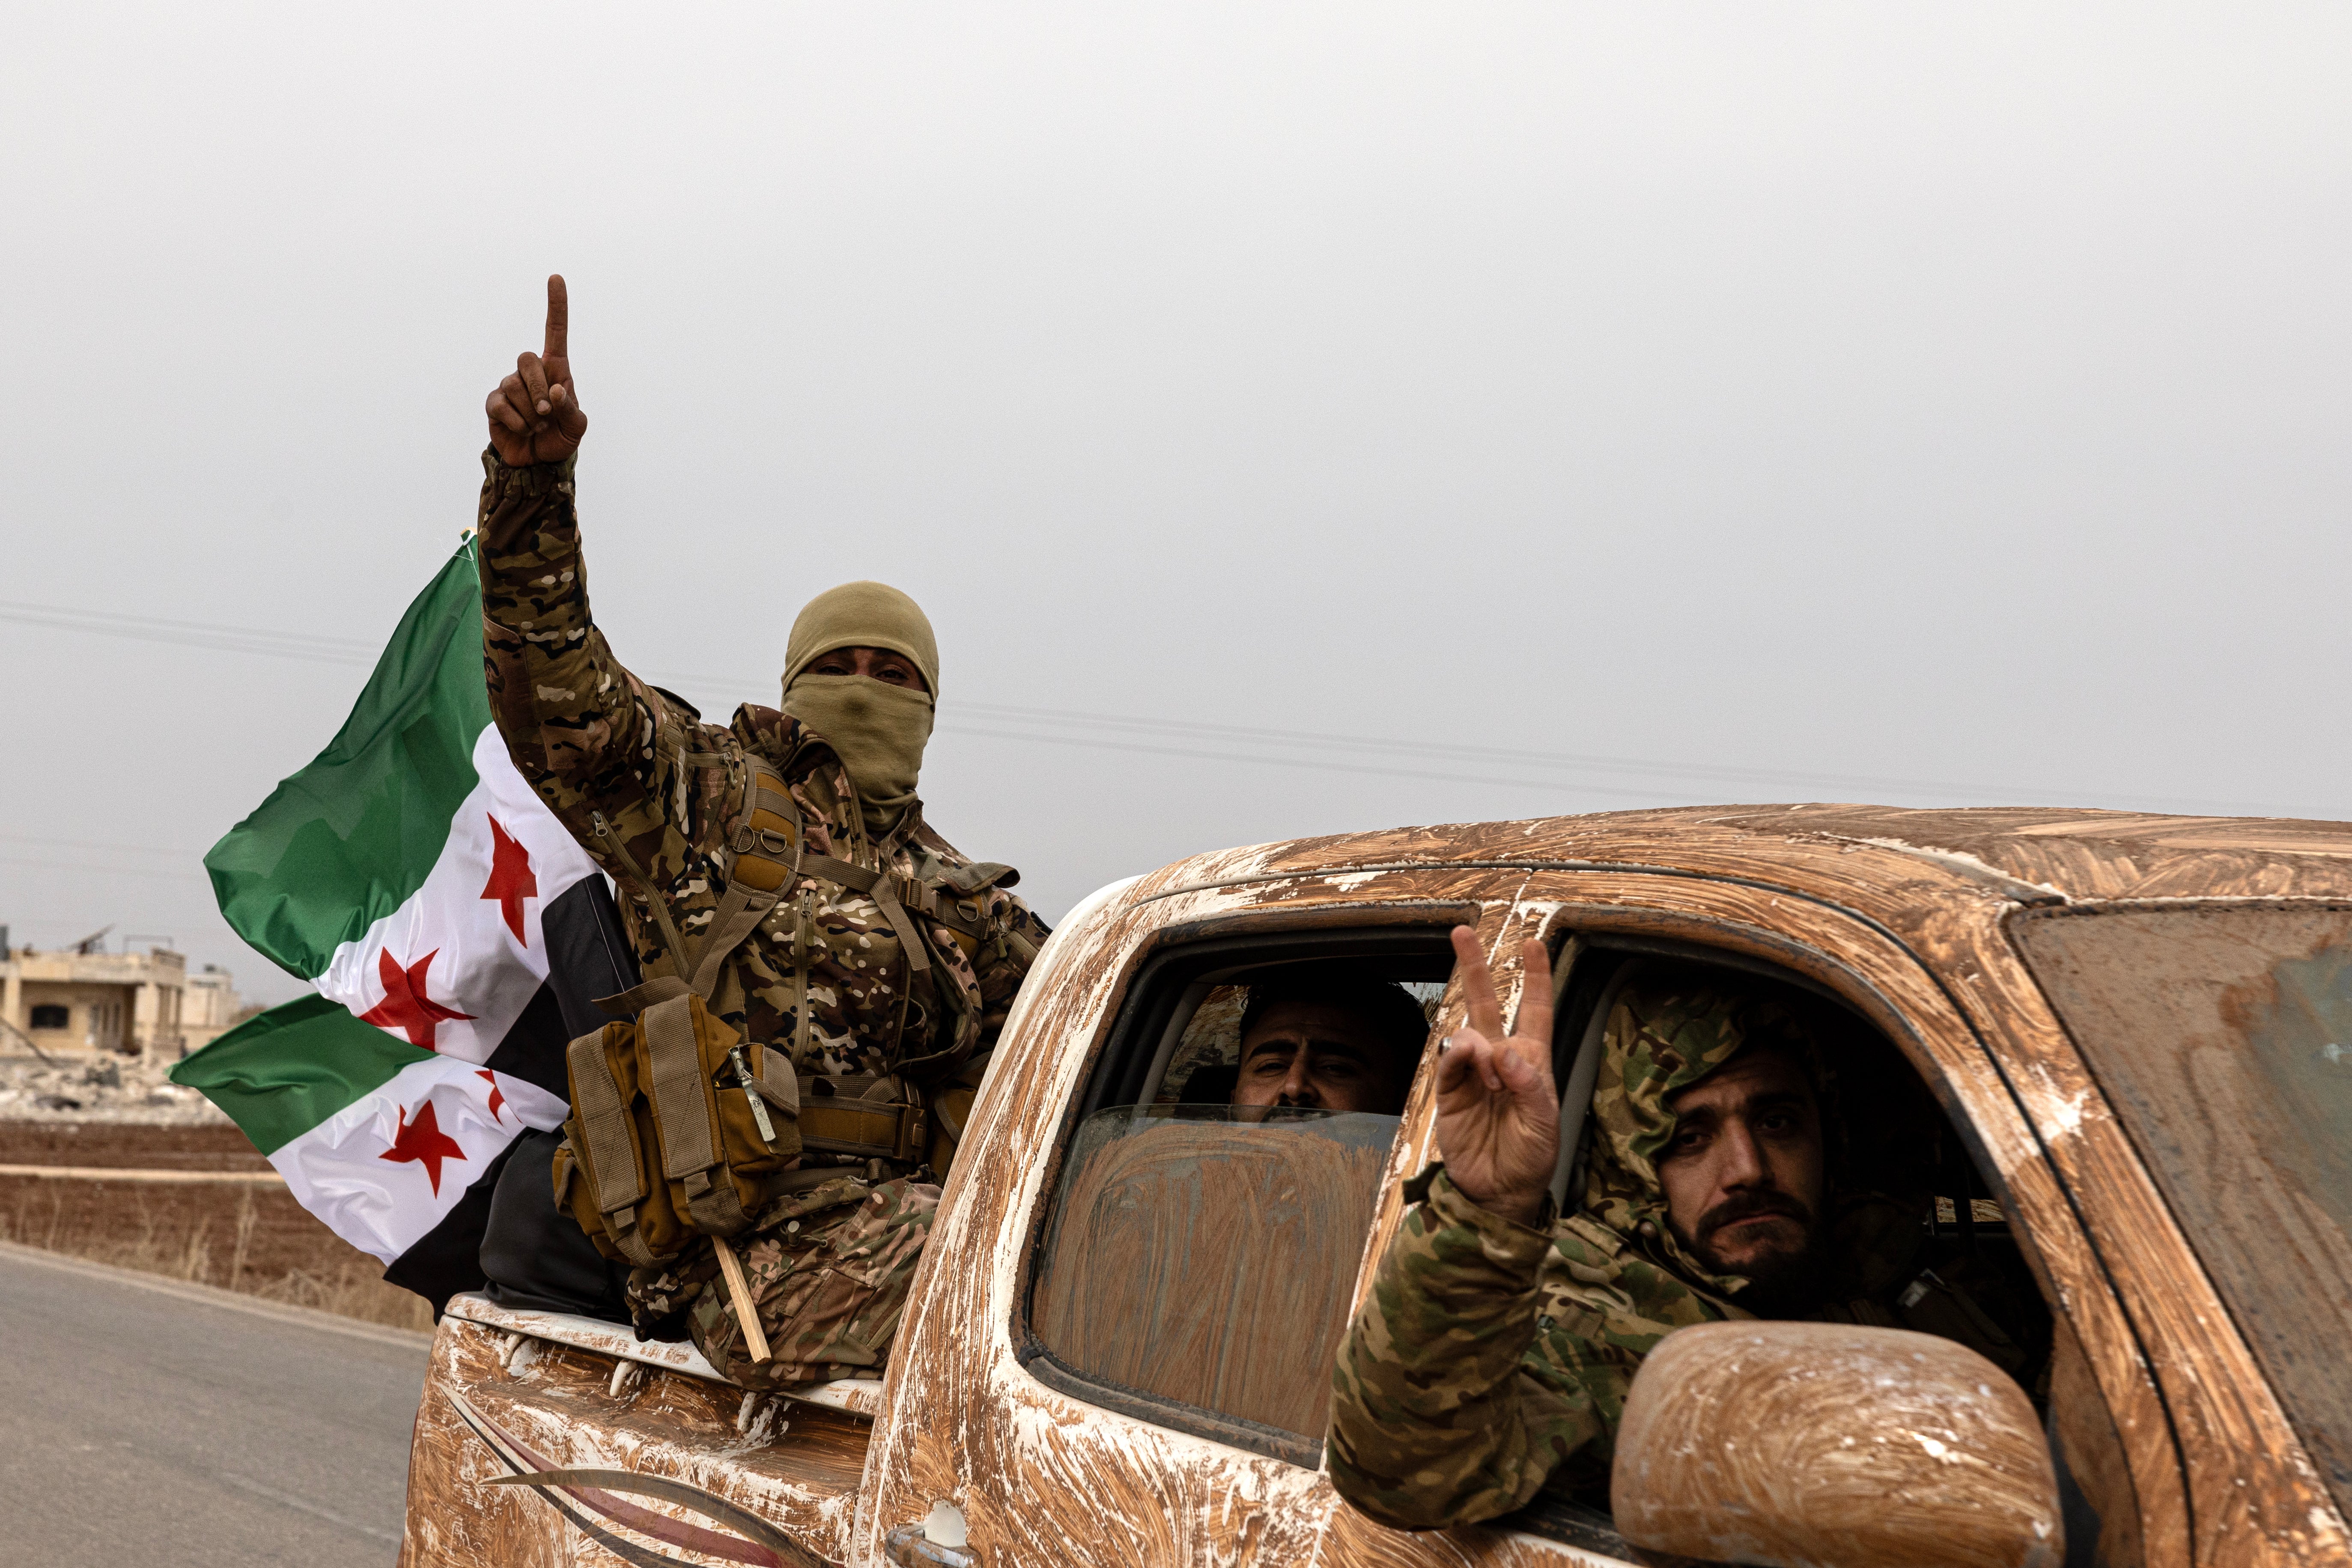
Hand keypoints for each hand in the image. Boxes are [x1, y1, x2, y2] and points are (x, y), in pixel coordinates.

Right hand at [486, 275, 586, 464]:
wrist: (539, 461)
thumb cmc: (561, 437)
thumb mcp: (577, 427)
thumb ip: (570, 409)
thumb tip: (555, 390)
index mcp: (556, 370)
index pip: (555, 332)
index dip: (556, 306)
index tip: (556, 277)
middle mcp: (530, 373)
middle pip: (526, 359)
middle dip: (539, 389)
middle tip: (548, 414)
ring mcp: (509, 386)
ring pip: (513, 384)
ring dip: (530, 411)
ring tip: (537, 425)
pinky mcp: (494, 403)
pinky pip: (501, 404)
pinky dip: (516, 421)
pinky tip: (523, 429)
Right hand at [1432, 925, 1559, 1227]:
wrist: (1499, 1192)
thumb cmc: (1531, 1156)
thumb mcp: (1545, 1122)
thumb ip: (1530, 1085)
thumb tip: (1505, 1053)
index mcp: (1533, 1061)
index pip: (1534, 1009)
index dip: (1535, 976)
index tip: (1534, 943)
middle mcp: (1501, 1059)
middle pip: (1487, 1002)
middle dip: (1476, 966)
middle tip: (1463, 931)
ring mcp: (1472, 1073)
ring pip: (1466, 1031)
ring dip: (1479, 1045)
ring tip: (1492, 1080)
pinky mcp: (1449, 1091)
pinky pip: (1449, 1060)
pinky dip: (1459, 1057)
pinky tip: (1470, 1066)